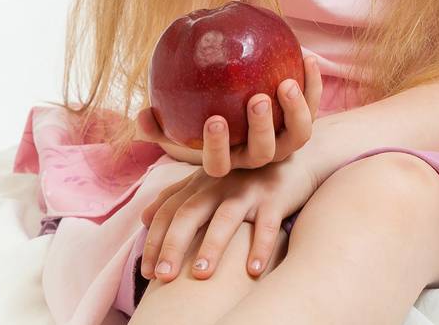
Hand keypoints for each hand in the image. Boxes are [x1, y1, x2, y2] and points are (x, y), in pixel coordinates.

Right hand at [134, 49, 323, 176]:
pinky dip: (313, 85)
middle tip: (257, 99)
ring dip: (295, 111)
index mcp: (227, 160)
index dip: (217, 148)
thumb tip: (140, 114)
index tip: (214, 120)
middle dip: (261, 128)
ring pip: (296, 136)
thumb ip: (159, 124)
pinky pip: (313, 107)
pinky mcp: (303, 126)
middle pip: (262, 152)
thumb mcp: (180, 129)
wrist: (251, 126)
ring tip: (286, 83)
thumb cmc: (208, 126)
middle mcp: (257, 157)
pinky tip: (307, 56)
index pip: (218, 164)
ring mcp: (283, 145)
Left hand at [139, 152, 318, 282]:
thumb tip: (144, 217)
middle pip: (190, 214)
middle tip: (162, 277)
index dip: (154, 240)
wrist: (294, 160)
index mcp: (201, 183)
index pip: (170, 211)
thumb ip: (177, 196)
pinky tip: (253, 271)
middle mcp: (220, 185)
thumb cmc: (245, 177)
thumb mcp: (209, 180)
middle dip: (173, 245)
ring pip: (225, 218)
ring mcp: (248, 191)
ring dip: (211, 246)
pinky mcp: (274, 198)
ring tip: (200, 275)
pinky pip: (267, 224)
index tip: (146, 271)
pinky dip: (260, 247)